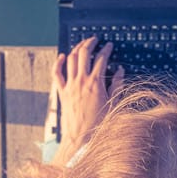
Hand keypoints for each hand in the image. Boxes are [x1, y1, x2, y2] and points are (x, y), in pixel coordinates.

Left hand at [49, 36, 123, 162]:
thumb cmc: (99, 124)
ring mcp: (69, 86)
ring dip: (77, 48)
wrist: (81, 138)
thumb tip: (120, 70)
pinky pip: (57, 73)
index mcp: (96, 83)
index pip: (101, 59)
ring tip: (82, 44)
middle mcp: (81, 81)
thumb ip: (117, 85)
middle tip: (95, 40)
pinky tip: (63, 56)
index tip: (109, 45)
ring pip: (71, 59)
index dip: (106, 49)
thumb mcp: (113, 103)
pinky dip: (59, 62)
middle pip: (84, 53)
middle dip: (90, 43)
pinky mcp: (62, 92)